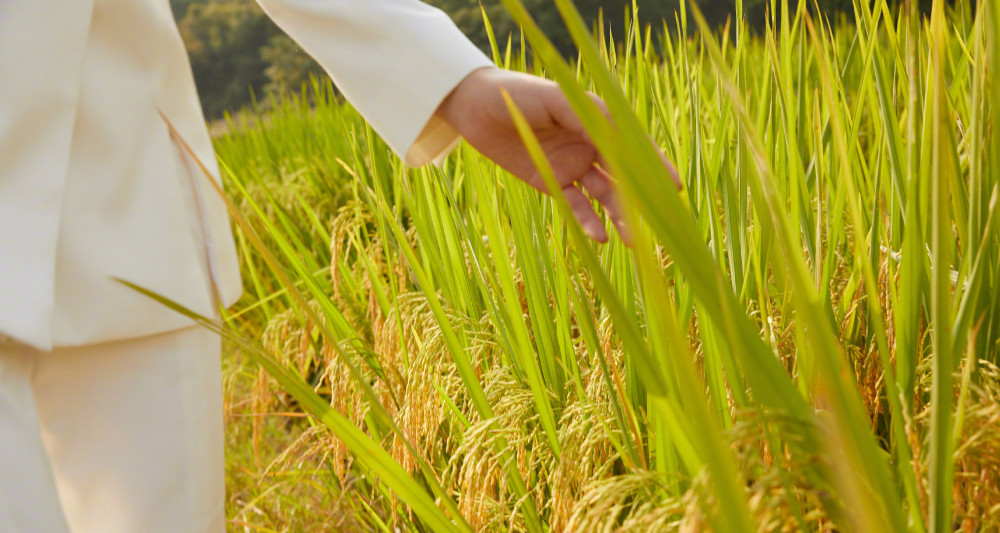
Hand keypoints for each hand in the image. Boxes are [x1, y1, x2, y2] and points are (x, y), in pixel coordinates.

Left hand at [437, 67, 675, 242]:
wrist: (474, 105)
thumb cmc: (516, 93)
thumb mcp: (554, 99)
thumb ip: (586, 116)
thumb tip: (619, 137)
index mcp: (595, 118)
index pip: (631, 145)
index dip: (653, 166)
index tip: (672, 187)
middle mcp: (589, 142)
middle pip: (621, 174)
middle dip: (639, 198)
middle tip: (657, 223)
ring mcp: (571, 163)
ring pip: (603, 193)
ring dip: (617, 214)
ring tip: (630, 239)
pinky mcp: (549, 181)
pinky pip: (574, 204)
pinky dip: (587, 220)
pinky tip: (599, 237)